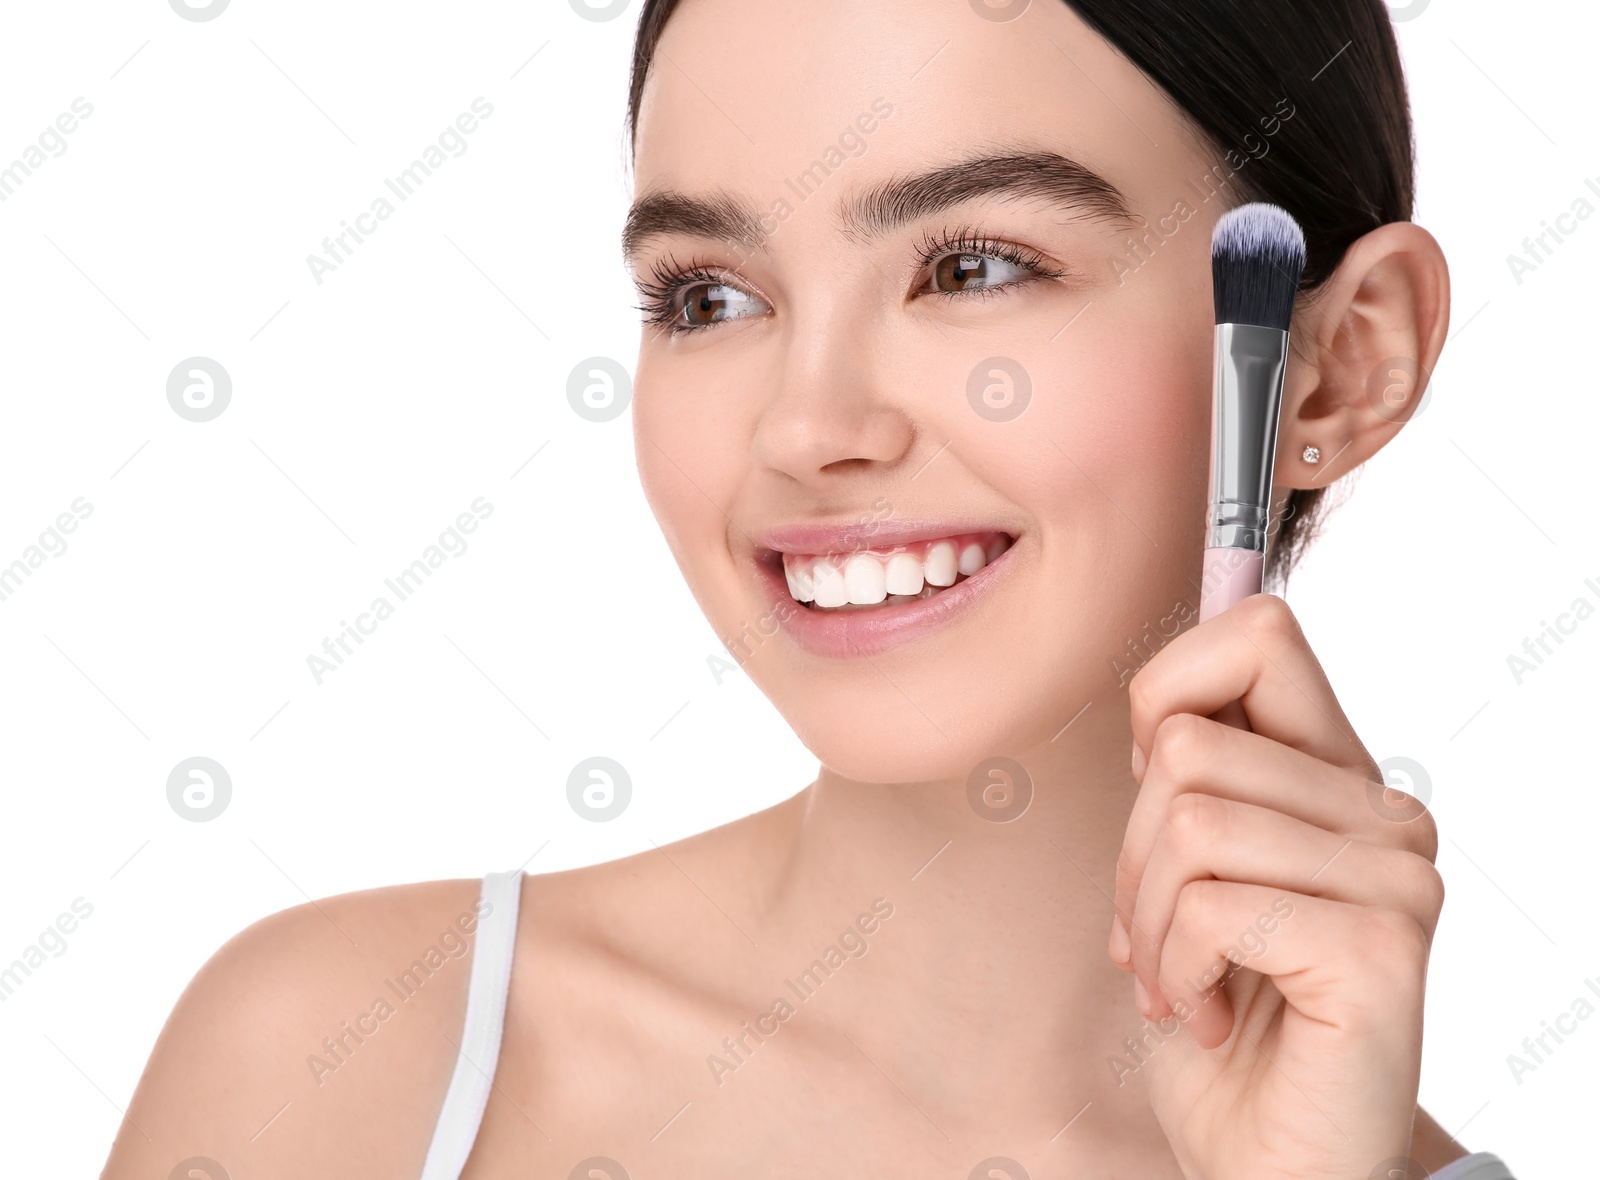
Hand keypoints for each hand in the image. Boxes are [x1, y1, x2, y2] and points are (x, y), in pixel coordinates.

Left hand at [1114, 593, 1441, 1179]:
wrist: (1267, 1158)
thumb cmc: (1222, 1013)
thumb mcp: (1185, 872)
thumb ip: (1192, 780)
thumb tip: (1158, 708)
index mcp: (1337, 776)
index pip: (1259, 635)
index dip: (1167, 689)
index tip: (1149, 786)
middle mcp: (1384, 813)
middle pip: (1186, 743)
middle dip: (1131, 851)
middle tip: (1151, 935)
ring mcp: (1394, 876)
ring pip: (1189, 820)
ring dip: (1146, 921)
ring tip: (1178, 981)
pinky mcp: (1378, 944)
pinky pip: (1211, 904)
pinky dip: (1174, 969)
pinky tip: (1209, 1017)